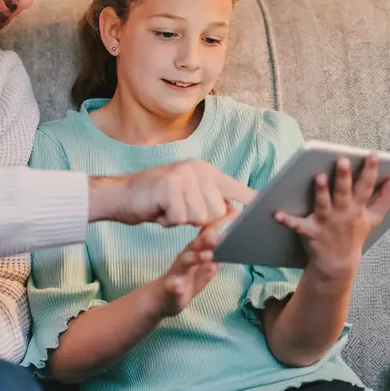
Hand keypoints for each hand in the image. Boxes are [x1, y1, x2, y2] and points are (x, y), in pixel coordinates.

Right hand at [91, 159, 256, 226]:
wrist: (118, 195)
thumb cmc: (152, 200)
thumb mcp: (184, 196)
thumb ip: (208, 201)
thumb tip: (232, 212)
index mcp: (204, 170)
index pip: (236, 188)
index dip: (252, 201)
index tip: (271, 207)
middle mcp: (197, 169)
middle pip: (217, 211)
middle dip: (197, 220)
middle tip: (176, 210)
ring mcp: (183, 176)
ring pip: (199, 217)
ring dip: (180, 220)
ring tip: (165, 209)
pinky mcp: (170, 188)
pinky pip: (180, 219)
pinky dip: (167, 221)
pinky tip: (157, 210)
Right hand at [149, 214, 230, 317]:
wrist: (162, 299)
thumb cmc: (185, 280)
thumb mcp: (203, 267)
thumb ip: (215, 254)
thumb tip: (233, 241)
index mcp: (195, 252)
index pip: (208, 235)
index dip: (220, 224)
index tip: (235, 212)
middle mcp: (185, 258)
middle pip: (196, 245)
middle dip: (208, 238)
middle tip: (220, 234)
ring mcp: (177, 272)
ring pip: (184, 261)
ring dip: (195, 257)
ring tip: (207, 256)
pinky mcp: (170, 287)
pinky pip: (172, 286)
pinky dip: (175, 285)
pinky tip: (178, 286)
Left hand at [275, 154, 389, 280]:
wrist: (338, 264)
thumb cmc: (354, 235)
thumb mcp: (374, 219)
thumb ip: (385, 199)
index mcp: (358, 209)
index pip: (366, 187)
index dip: (370, 171)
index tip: (372, 155)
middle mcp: (343, 214)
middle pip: (344, 193)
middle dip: (343, 177)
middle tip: (342, 160)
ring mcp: (326, 223)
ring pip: (323, 204)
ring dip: (321, 192)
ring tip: (318, 177)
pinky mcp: (310, 232)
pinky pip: (297, 225)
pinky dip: (287, 220)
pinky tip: (276, 214)